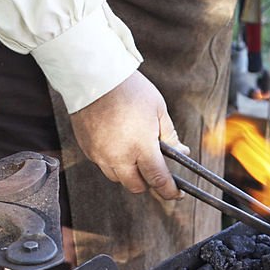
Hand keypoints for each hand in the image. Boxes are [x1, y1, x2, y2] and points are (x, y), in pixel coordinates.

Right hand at [69, 71, 186, 199]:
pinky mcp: (87, 149)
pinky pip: (103, 165)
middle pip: (136, 186)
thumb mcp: (158, 110)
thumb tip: (183, 153)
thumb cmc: (130, 89)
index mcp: (141, 147)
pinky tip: (118, 145)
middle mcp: (119, 156)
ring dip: (129, 173)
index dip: (169, 191)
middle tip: (155, 170)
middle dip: (148, 182)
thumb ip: (171, 136)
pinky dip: (113, 162)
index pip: (158, 179)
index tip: (176, 194)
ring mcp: (100, 154)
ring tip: (135, 154)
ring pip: (118, 178)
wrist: (92, 75)